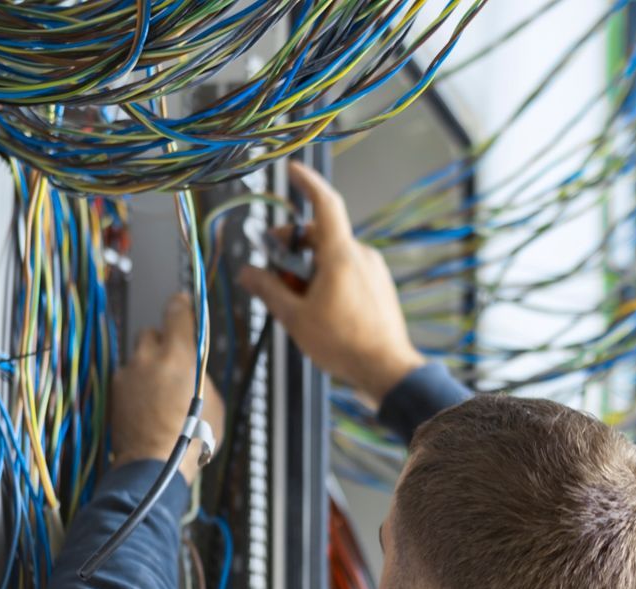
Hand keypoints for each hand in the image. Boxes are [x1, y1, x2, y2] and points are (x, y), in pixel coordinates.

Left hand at [112, 293, 226, 483]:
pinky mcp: (114, 391)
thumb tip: (191, 368)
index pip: (177, 313)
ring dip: (148, 366)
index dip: (181, 305)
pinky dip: (136, 384)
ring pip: (138, 357)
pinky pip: (127, 377)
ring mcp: (127, 374)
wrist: (155, 464)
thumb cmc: (192, 437)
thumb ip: (200, 375)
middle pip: (152, 333)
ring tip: (160, 391)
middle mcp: (149, 358)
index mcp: (179, 355)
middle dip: (163, 343)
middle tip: (174, 361)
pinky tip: (147, 405)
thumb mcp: (213, 402)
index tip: (182, 301)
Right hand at [237, 161, 423, 405]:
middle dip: (293, 247)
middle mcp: (361, 255)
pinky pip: (347, 271)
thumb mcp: (294, 317)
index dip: (307, 183)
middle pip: (320, 235)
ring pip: (332, 256)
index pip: (325, 204)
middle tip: (273, 271)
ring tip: (296, 301)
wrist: (387, 369)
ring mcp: (373, 271)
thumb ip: (268, 289)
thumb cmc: (345, 344)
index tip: (293, 171)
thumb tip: (248, 274)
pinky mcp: (378, 286)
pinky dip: (327, 279)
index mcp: (341, 255)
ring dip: (309, 269)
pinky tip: (318, 308)